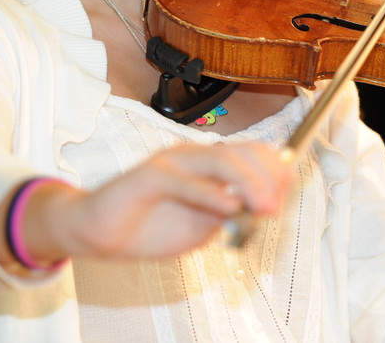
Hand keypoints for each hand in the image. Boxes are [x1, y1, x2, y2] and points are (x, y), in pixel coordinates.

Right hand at [8, 141, 290, 264]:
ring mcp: (170, 162)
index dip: (274, 171)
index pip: (251, 153)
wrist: (98, 234)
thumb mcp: (202, 226)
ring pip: (220, 160)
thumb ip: (230, 215)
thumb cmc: (150, 227)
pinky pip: (185, 181)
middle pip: (241, 152)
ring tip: (263, 207)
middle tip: (275, 206)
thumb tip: (262, 209)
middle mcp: (192, 155)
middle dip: (267, 177)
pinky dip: (210, 194)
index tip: (286, 195)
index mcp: (207, 162)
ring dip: (248, 183)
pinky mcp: (148, 176)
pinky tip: (228, 207)